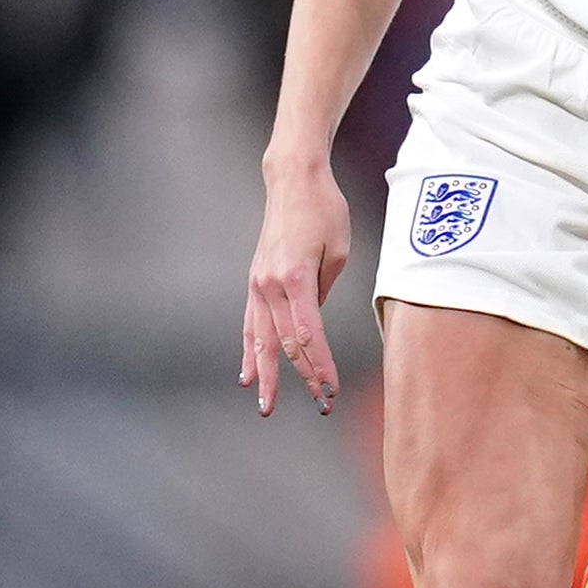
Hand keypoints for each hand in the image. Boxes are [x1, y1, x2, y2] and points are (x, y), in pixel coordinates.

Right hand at [242, 155, 352, 414]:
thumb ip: (325, 290)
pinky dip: (248, 352)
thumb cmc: (325, 211)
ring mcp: (258, 284)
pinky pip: (249, 325)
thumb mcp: (339, 250)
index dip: (320, 366)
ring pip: (261, 340)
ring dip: (268, 376)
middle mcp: (271, 285)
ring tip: (268, 407)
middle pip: (286, 343)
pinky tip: (248, 376)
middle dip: (304, 377)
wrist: (293, 181)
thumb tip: (314, 319)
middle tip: (319, 405)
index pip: (308, 335)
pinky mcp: (254, 282)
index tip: (332, 389)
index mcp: (296, 278)